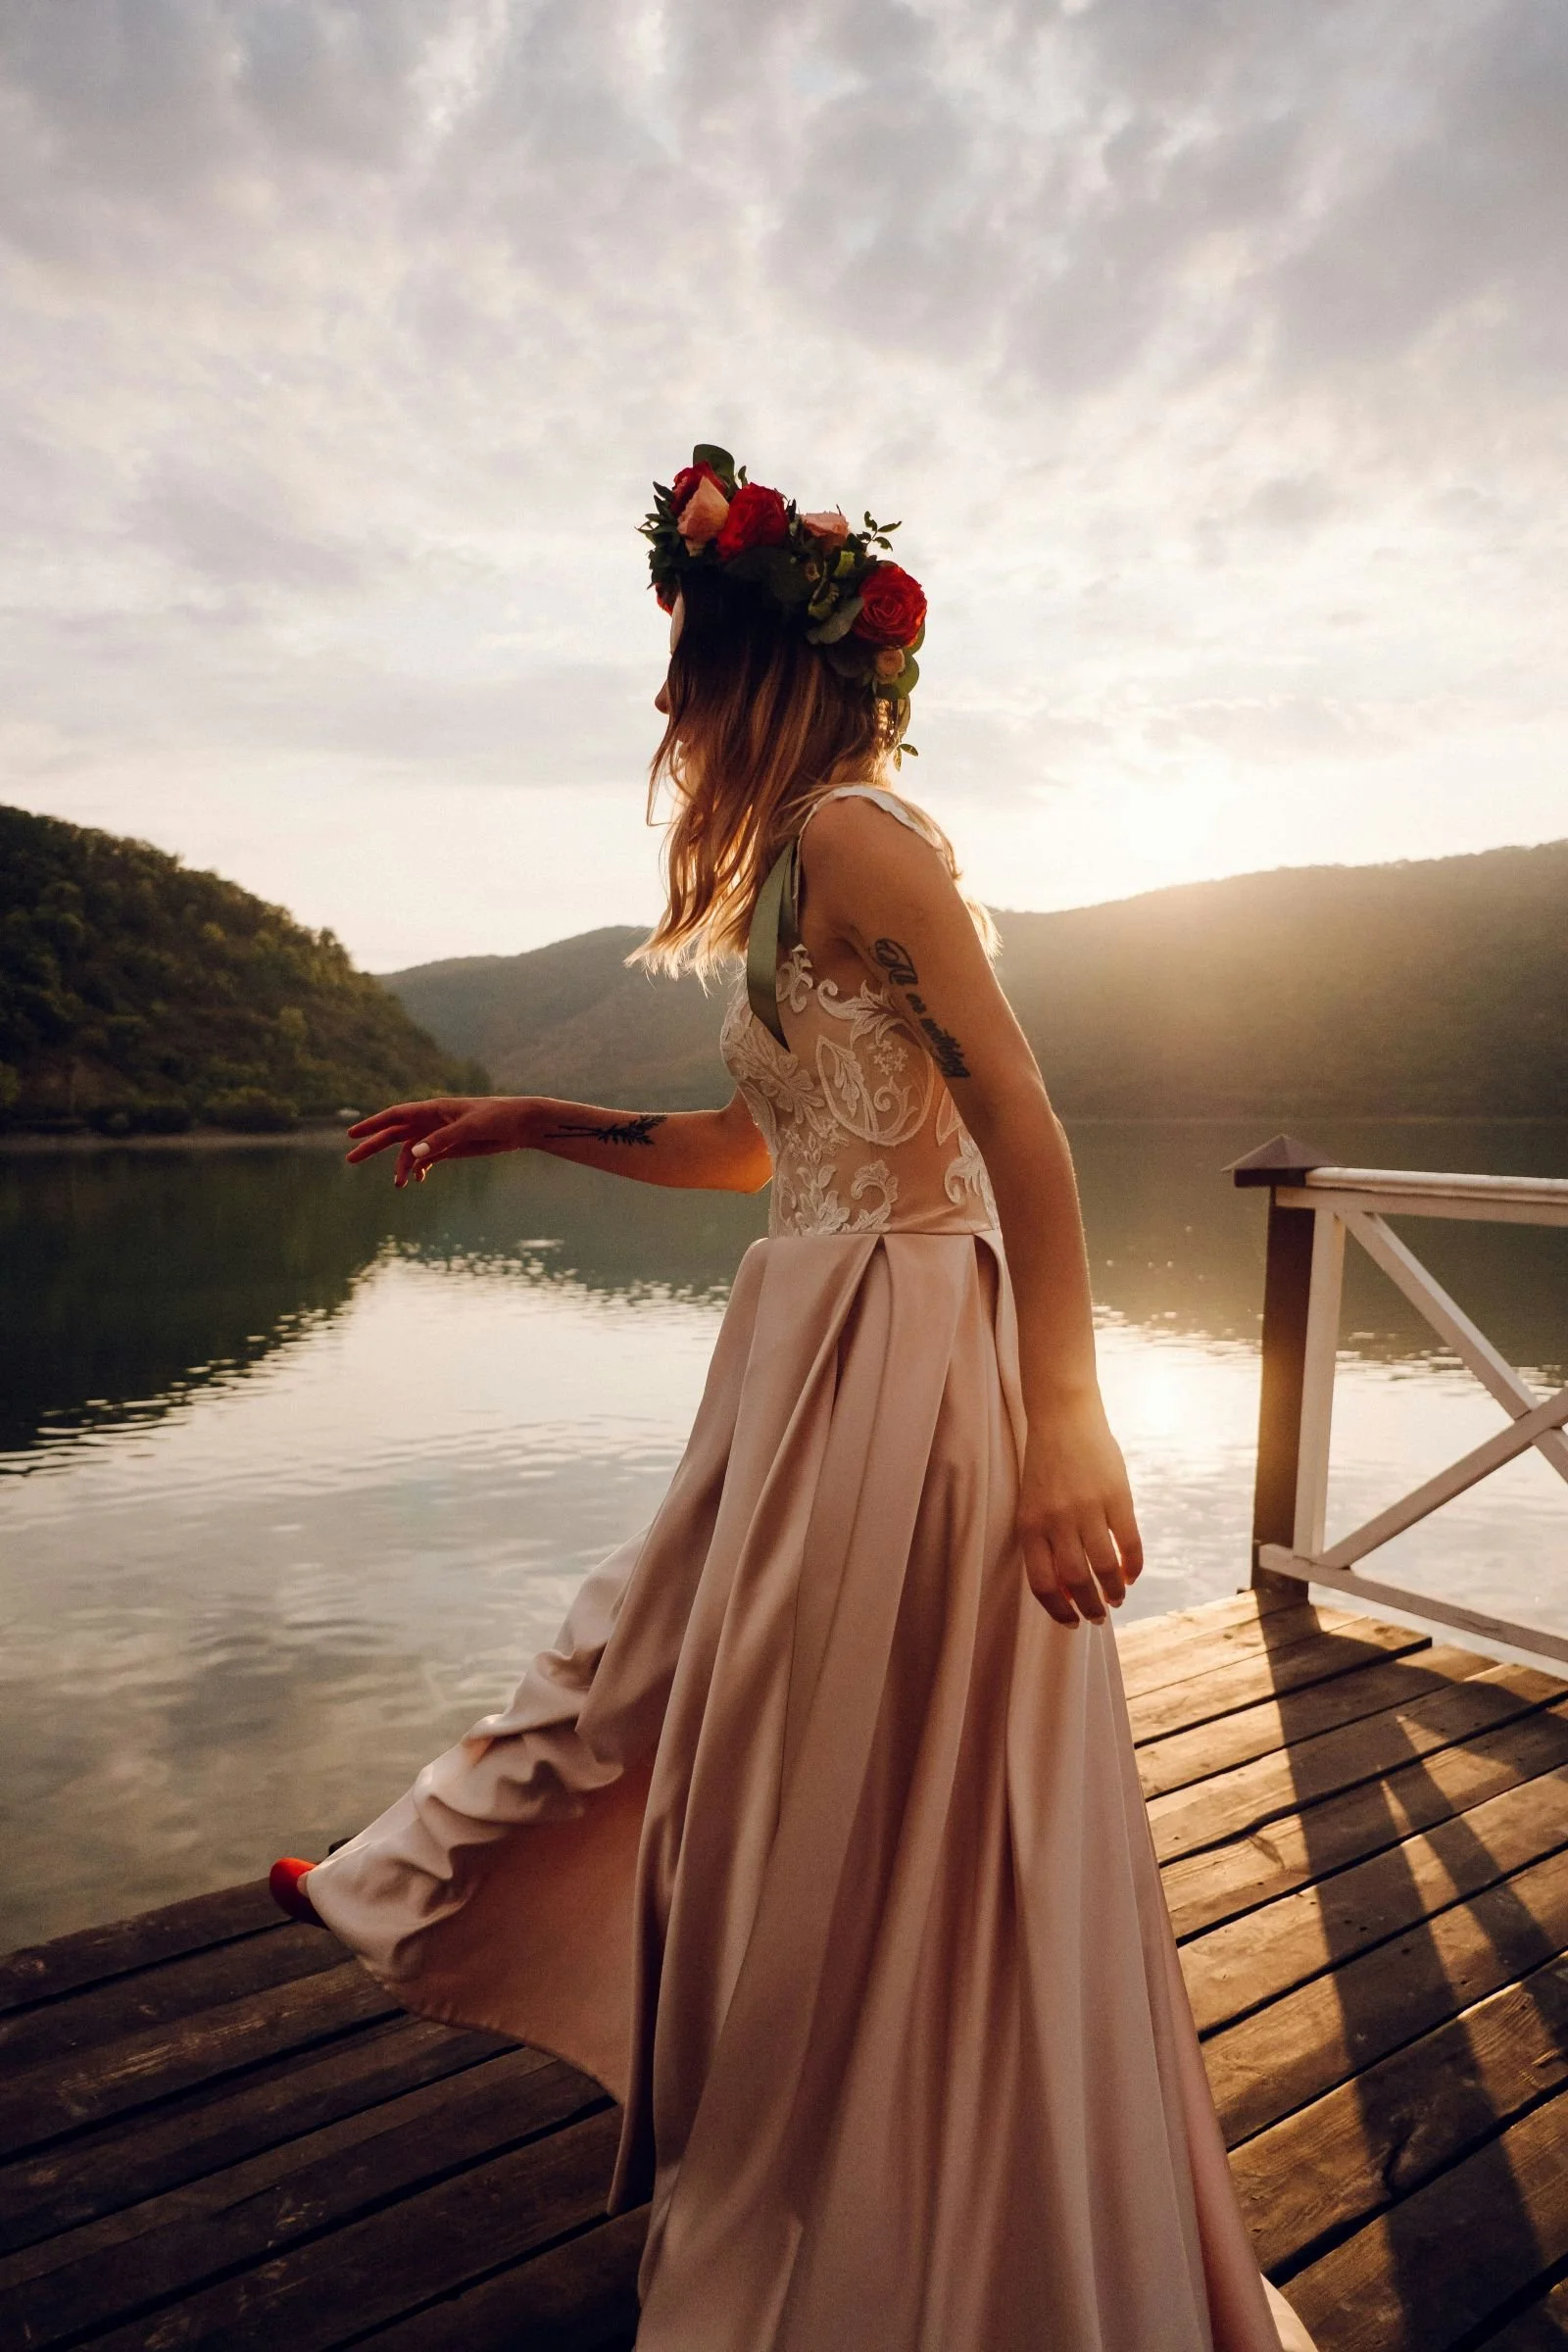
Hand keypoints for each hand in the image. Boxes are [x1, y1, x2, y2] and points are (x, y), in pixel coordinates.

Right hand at [345, 1096, 529, 1186]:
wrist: (520, 1125)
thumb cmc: (496, 1117)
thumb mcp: (469, 1127)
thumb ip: (441, 1140)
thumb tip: (413, 1156)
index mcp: (433, 1109)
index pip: (395, 1115)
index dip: (372, 1125)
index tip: (352, 1135)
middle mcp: (432, 1121)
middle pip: (395, 1134)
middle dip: (373, 1146)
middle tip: (351, 1159)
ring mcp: (440, 1136)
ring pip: (409, 1151)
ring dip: (401, 1166)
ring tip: (399, 1184)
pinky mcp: (450, 1148)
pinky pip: (426, 1159)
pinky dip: (418, 1169)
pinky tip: (417, 1180)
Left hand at [1018, 1395, 1142, 1627]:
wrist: (1063, 1416)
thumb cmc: (1046, 1465)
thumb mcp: (1034, 1504)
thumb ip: (1046, 1542)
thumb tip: (1069, 1587)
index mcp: (1030, 1525)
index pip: (1042, 1583)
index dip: (1057, 1610)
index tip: (1070, 1622)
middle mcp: (1057, 1521)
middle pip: (1076, 1580)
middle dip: (1089, 1607)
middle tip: (1098, 1617)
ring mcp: (1088, 1508)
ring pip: (1105, 1567)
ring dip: (1113, 1591)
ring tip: (1116, 1599)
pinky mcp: (1117, 1496)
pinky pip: (1129, 1542)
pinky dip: (1133, 1565)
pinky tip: (1131, 1576)